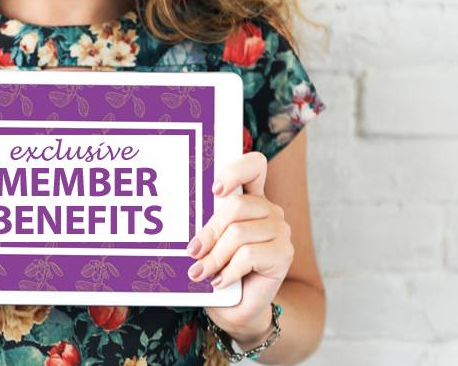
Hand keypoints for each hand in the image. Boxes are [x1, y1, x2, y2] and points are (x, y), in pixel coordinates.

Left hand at [186, 152, 292, 345]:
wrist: (237, 307)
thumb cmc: (219, 269)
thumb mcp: (209, 243)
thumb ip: (205, 225)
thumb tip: (190, 229)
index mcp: (250, 198)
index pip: (254, 165)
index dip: (235, 171)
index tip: (215, 190)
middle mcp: (268, 210)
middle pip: (236, 205)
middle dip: (209, 231)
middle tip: (193, 252)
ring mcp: (280, 231)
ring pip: (239, 233)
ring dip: (215, 257)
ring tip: (202, 273)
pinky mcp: (284, 254)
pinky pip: (249, 255)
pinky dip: (229, 271)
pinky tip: (221, 281)